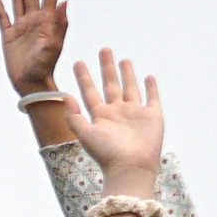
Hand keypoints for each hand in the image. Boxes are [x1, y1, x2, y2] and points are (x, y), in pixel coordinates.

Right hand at [0, 0, 68, 97]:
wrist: (32, 83)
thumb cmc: (44, 67)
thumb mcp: (54, 45)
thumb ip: (60, 23)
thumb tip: (65, 0)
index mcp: (47, 19)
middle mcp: (34, 19)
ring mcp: (22, 27)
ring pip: (18, 0)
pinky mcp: (9, 36)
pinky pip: (3, 17)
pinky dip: (0, 6)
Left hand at [62, 50, 166, 190]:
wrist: (131, 167)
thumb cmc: (107, 154)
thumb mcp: (86, 134)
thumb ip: (74, 116)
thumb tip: (63, 96)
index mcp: (100, 116)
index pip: (90, 91)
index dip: (84, 77)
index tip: (78, 62)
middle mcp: (117, 112)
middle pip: (111, 84)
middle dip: (106, 68)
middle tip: (104, 49)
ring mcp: (135, 114)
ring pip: (130, 88)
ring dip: (127, 74)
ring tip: (123, 59)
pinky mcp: (152, 117)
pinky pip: (152, 98)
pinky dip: (151, 88)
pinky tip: (148, 77)